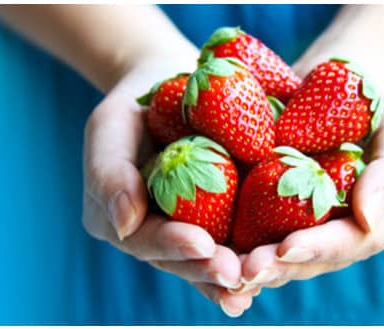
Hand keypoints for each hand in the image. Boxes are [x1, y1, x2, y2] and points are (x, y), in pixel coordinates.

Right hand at [81, 58, 257, 316]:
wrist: (172, 90)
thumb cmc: (136, 105)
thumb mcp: (110, 127)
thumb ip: (109, 174)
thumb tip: (125, 224)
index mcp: (120, 220)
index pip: (143, 239)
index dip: (172, 245)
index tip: (202, 244)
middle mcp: (154, 232)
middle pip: (179, 260)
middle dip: (206, 270)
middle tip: (235, 275)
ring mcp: (187, 228)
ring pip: (208, 259)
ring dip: (231, 274)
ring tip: (255, 282)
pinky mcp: (219, 218)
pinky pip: (234, 238)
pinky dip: (251, 252)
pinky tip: (273, 265)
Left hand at [233, 74, 383, 290]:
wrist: (339, 79)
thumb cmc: (376, 97)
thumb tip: (370, 220)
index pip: (355, 242)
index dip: (321, 249)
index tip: (287, 248)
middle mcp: (351, 231)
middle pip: (315, 259)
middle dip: (280, 267)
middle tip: (244, 270)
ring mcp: (317, 225)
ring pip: (286, 256)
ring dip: (255, 264)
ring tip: (223, 268)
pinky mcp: (284, 212)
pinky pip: (263, 232)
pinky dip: (240, 243)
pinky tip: (213, 249)